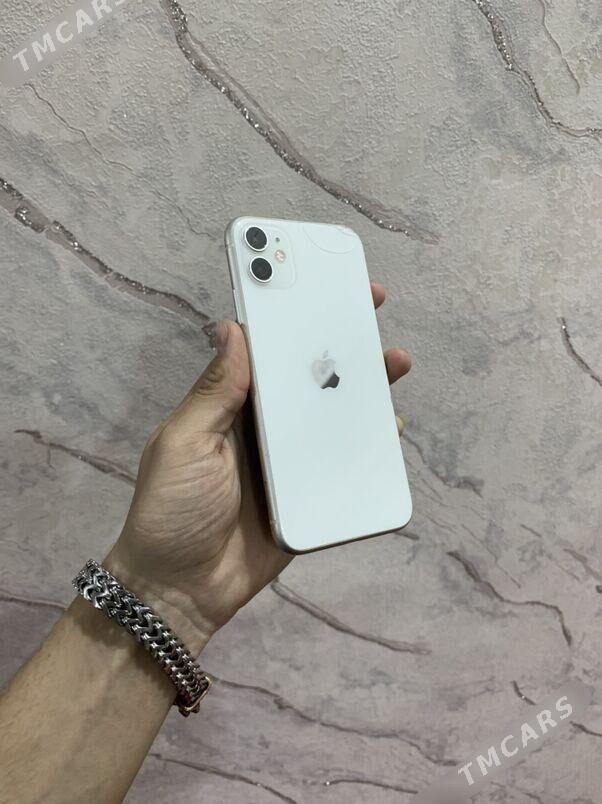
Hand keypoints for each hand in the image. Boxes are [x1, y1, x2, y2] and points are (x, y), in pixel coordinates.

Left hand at [105, 283, 411, 653]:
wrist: (182, 589)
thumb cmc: (170, 509)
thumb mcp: (184, 443)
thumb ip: (213, 392)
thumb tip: (233, 326)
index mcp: (231, 406)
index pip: (266, 352)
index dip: (291, 316)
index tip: (318, 283)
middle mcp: (265, 426)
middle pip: (309, 377)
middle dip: (339, 341)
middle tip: (370, 308)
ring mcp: (290, 462)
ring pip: (334, 416)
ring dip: (364, 388)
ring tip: (394, 363)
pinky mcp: (310, 497)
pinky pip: (345, 465)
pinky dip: (371, 446)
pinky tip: (392, 428)